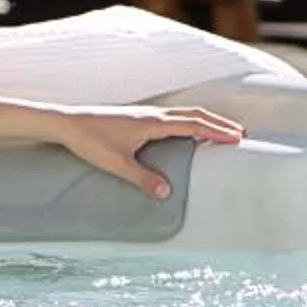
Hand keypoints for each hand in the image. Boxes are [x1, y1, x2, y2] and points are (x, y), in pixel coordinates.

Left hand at [46, 102, 243, 197]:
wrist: (68, 123)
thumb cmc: (90, 141)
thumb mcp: (117, 164)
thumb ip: (143, 178)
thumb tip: (167, 193)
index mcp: (152, 123)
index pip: (192, 125)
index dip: (215, 131)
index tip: (236, 137)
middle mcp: (153, 114)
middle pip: (193, 115)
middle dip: (218, 123)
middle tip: (239, 134)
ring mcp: (146, 114)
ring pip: (184, 113)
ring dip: (205, 120)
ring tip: (221, 130)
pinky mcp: (139, 117)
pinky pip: (173, 116)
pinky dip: (190, 120)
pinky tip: (189, 130)